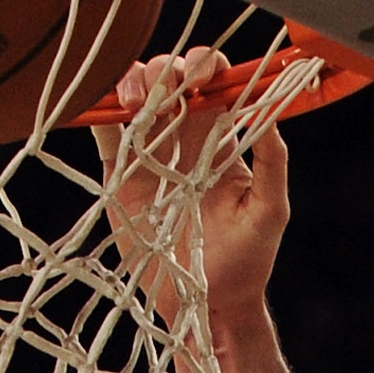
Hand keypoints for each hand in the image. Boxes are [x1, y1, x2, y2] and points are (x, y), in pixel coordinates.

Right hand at [92, 48, 290, 332]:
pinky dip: (101, 113)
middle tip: (164, 91)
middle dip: (164, 70)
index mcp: (219, 140)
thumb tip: (272, 112)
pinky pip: (107, 136)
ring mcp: (150, 158)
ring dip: (133, 84)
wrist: (206, 306)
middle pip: (169, 81)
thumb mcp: (269, 211)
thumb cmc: (246, 263)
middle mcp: (184, 140)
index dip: (204, 66)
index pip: (212, 84)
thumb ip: (273, 162)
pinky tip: (109, 111)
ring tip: (137, 103)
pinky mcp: (121, 180)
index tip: (201, 77)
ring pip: (136, 99)